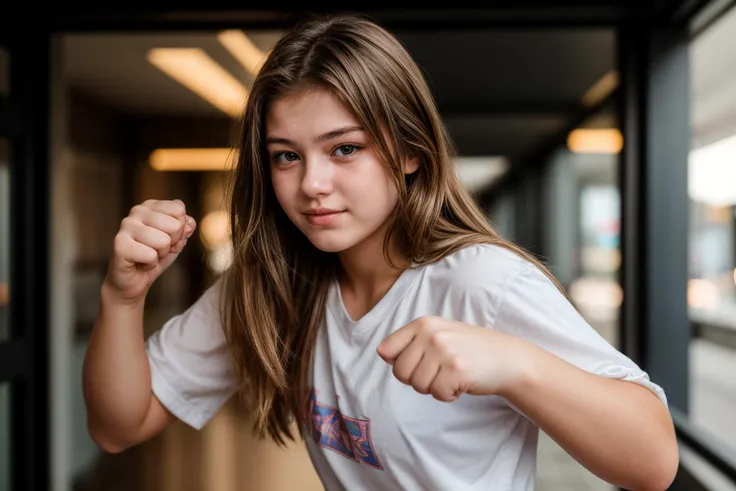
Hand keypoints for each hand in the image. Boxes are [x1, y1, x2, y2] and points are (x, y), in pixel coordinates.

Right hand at [104, 199, 195, 304]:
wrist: (133, 281)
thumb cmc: (154, 257)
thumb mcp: (176, 241)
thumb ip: (185, 229)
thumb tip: (190, 223)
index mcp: (151, 206)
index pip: (179, 209)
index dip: (179, 230)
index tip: (166, 238)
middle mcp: (137, 211)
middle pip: (175, 225)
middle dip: (170, 244)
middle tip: (157, 250)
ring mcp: (126, 226)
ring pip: (164, 241)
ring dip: (160, 254)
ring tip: (147, 256)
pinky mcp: (120, 244)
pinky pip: (151, 255)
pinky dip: (150, 264)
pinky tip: (140, 263)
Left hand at [376, 316, 531, 401]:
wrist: (507, 358)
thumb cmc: (469, 350)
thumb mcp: (438, 335)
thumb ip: (410, 342)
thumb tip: (381, 353)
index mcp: (423, 323)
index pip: (387, 350)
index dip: (402, 364)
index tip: (421, 362)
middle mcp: (431, 333)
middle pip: (400, 372)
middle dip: (418, 380)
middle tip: (440, 372)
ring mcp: (444, 350)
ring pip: (418, 385)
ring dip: (435, 388)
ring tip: (453, 375)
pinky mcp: (456, 369)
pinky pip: (437, 394)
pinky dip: (448, 395)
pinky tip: (461, 383)